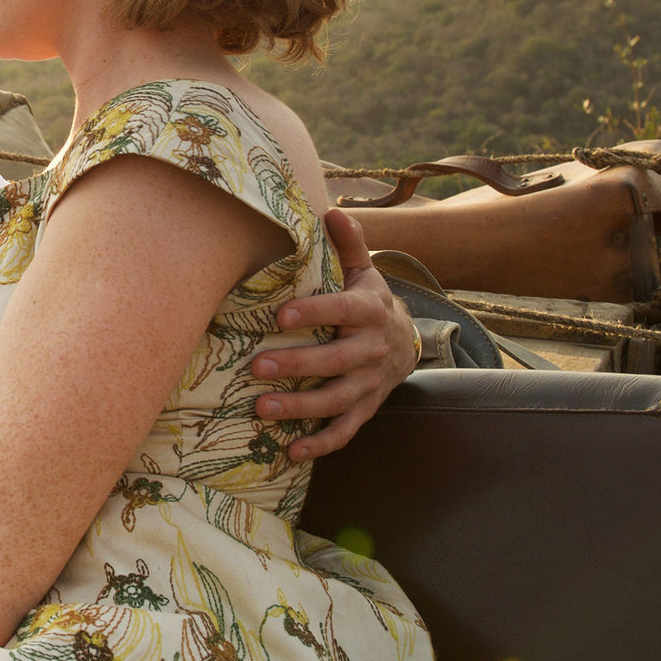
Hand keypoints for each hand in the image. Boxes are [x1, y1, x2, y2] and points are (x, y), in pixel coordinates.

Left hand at [251, 208, 416, 462]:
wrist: (404, 341)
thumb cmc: (367, 301)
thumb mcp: (362, 270)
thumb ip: (348, 244)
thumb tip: (330, 210)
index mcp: (369, 311)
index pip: (342, 311)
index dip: (314, 313)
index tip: (280, 317)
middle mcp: (372, 349)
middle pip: (336, 361)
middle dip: (297, 366)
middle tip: (256, 367)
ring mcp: (370, 383)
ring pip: (337, 400)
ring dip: (301, 408)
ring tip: (262, 408)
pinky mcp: (366, 408)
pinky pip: (346, 430)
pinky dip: (321, 444)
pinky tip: (292, 451)